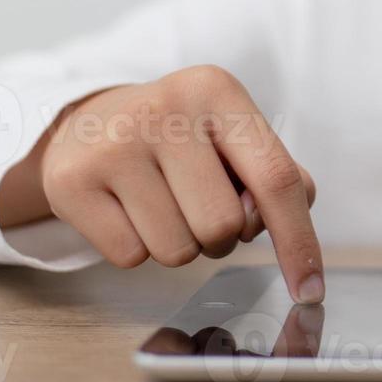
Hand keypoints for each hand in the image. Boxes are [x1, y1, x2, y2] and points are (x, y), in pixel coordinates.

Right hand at [0, 64, 324, 303]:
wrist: (88, 122)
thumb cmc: (180, 138)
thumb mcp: (232, 135)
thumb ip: (276, 177)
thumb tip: (293, 235)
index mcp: (217, 91)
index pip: (276, 178)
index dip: (298, 240)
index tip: (311, 290)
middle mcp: (165, 109)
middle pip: (223, 226)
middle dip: (221, 236)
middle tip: (198, 205)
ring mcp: (113, 144)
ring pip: (177, 251)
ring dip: (180, 244)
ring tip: (162, 203)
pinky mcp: (71, 181)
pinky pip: (130, 258)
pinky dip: (137, 248)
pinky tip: (126, 208)